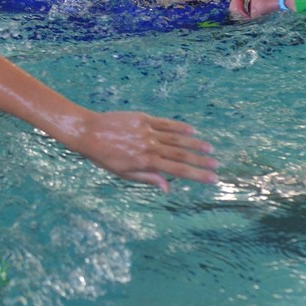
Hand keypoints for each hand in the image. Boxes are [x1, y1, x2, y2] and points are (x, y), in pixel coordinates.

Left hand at [70, 111, 218, 192]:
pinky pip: (165, 123)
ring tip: (209, 149)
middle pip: (181, 155)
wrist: (89, 132)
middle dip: (200, 161)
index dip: (196, 175)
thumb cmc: (105, 157)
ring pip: (176, 138)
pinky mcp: (143, 118)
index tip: (211, 179)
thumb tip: (168, 187)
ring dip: (194, 144)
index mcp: (146, 163)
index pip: (177, 170)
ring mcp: (147, 131)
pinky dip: (179, 127)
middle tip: (216, 166)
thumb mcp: (124, 173)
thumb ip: (148, 178)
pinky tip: (192, 130)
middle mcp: (150, 147)